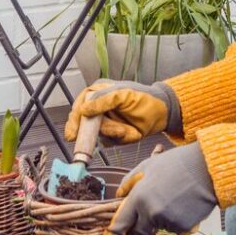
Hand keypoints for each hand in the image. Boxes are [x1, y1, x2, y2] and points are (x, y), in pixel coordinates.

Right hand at [64, 80, 181, 144]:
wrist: (162, 113)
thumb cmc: (145, 98)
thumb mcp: (123, 94)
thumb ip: (103, 100)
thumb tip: (83, 110)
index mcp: (98, 92)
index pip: (79, 106)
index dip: (74, 121)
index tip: (73, 135)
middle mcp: (98, 108)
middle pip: (86, 124)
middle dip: (100, 129)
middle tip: (112, 132)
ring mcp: (105, 122)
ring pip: (98, 134)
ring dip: (113, 133)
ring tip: (127, 129)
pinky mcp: (112, 135)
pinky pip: (109, 141)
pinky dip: (120, 138)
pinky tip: (130, 131)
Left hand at [99, 142, 216, 234]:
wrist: (207, 168)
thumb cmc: (177, 163)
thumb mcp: (147, 165)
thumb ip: (129, 182)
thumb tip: (119, 196)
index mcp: (139, 197)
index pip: (120, 224)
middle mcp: (152, 212)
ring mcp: (168, 221)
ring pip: (159, 227)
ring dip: (161, 220)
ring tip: (174, 198)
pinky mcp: (184, 227)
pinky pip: (175, 227)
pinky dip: (177, 220)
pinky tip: (184, 204)